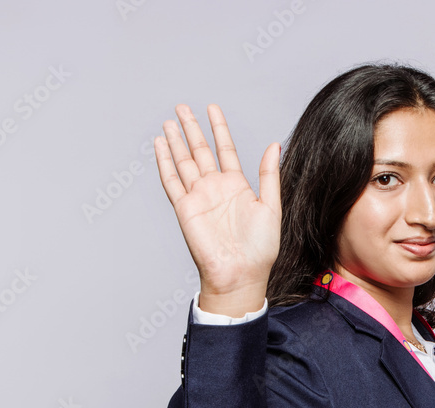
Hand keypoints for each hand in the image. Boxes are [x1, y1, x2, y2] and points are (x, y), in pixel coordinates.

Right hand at [155, 104, 280, 315]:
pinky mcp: (184, 208)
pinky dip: (164, 162)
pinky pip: (171, 180)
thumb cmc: (260, 249)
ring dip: (176, 141)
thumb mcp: (271, 207)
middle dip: (192, 128)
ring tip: (169, 120)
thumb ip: (269, 175)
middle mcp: (215, 188)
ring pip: (183, 161)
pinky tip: (160, 144)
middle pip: (200, 150)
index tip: (212, 108)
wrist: (241, 274)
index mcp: (237, 186)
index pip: (225, 149)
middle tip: (182, 106)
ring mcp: (198, 196)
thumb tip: (274, 145)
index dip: (218, 128)